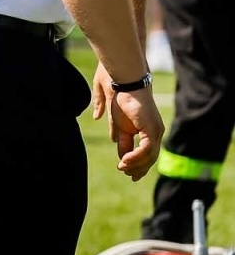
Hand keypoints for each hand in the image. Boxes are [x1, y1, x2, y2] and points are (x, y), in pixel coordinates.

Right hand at [93, 66, 164, 180]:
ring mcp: (155, 129)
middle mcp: (155, 130)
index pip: (144, 150)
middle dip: (138, 168)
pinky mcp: (152, 129)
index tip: (125, 171)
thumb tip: (100, 124)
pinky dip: (136, 158)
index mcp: (146, 126)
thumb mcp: (112, 112)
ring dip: (135, 165)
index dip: (135, 162)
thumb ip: (109, 120)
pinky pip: (146, 150)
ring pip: (149, 156)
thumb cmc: (117, 89)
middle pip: (149, 156)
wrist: (123, 79)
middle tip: (128, 176)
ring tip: (122, 169)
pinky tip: (124, 162)